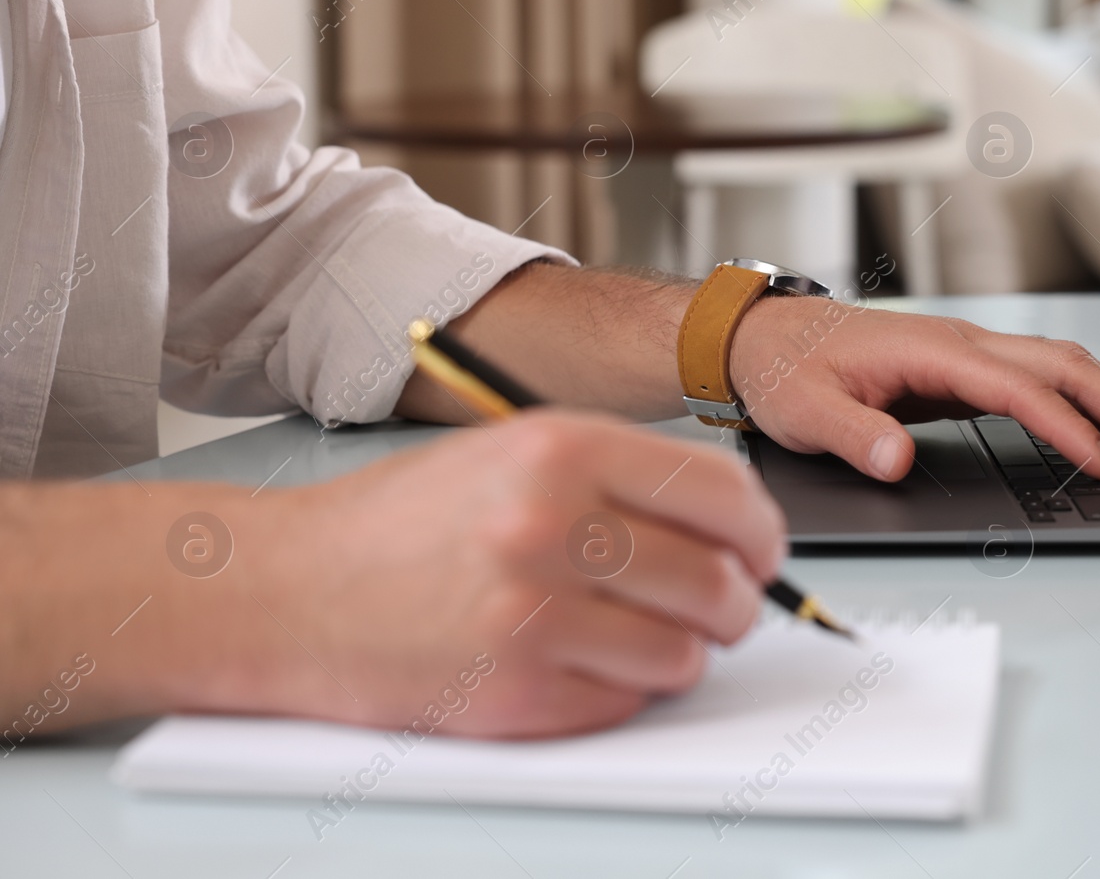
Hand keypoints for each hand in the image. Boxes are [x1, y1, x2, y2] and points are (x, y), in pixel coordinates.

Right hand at [165, 411, 784, 737]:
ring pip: (684, 651)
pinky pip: (626, 701)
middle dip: (735, 603)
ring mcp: (531, 612)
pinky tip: (580, 662)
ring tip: (633, 633)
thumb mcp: (514, 455)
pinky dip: (622, 690)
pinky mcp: (512, 690)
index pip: (724, 494)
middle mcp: (552, 524)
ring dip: (678, 652)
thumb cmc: (402, 524)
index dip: (760, 532)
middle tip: (717, 606)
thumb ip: (624, 481)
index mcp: (563, 449)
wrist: (288, 590)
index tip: (759, 552)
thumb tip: (733, 529)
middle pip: (719, 580)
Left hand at [728, 298, 1099, 481]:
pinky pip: (1032, 379)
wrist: (760, 338)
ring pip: (1055, 364)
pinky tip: (1091, 428)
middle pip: (1062, 364)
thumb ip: (852, 436)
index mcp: (930, 350)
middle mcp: (958, 343)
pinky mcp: (957, 369)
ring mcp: (961, 352)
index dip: (1067, 429)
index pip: (1019, 390)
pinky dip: (1075, 399)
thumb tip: (896, 461)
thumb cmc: (782, 369)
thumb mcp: (803, 411)